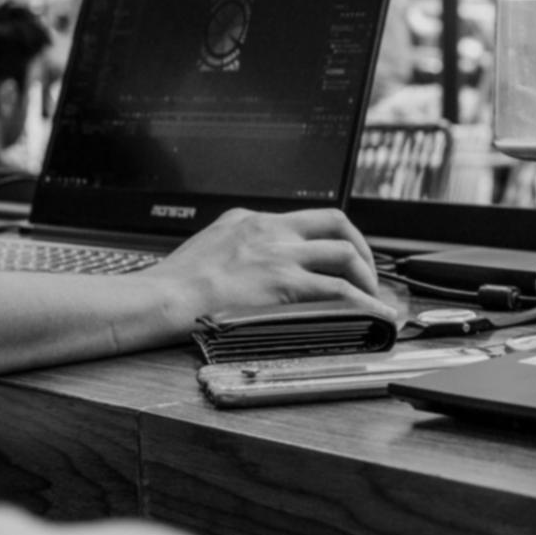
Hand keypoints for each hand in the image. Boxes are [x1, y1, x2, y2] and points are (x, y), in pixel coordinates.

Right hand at [142, 208, 393, 318]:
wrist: (160, 299)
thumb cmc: (173, 284)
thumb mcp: (207, 246)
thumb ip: (235, 246)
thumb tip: (248, 263)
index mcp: (250, 220)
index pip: (305, 218)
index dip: (333, 235)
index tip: (342, 253)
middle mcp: (270, 230)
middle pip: (336, 224)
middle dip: (360, 247)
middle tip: (366, 273)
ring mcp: (279, 255)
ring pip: (344, 254)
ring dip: (366, 276)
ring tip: (372, 297)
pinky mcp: (284, 283)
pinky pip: (339, 291)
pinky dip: (364, 303)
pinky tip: (375, 316)